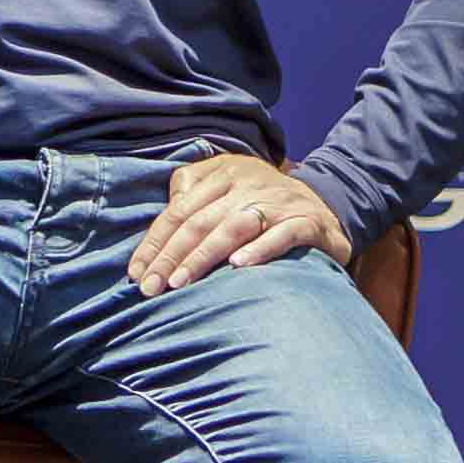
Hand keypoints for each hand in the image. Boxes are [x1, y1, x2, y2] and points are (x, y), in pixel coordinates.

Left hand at [128, 155, 351, 296]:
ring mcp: (278, 203)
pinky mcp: (306, 222)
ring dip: (203, 256)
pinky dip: (260, 250)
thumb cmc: (263, 202)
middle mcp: (248, 185)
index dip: (155, 242)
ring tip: (180, 282)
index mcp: (223, 174)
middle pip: (199, 221)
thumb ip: (192, 191)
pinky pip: (281, 235)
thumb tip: (162, 217)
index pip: (179, 210)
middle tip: (150, 288)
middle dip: (170, 256)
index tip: (136, 272)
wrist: (328, 203)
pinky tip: (238, 266)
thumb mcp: (227, 185)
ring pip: (233, 227)